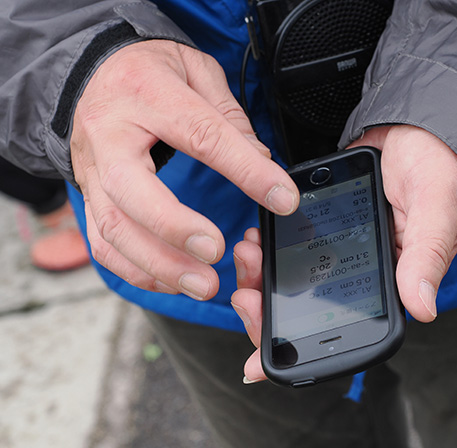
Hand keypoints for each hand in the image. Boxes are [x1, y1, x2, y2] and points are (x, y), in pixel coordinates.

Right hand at [71, 40, 297, 299]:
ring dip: (158, 265)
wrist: (89, 71)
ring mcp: (92, 171)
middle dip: (176, 230)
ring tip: (203, 285)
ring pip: (113, 228)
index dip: (245, 171)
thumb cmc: (148, 70)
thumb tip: (263, 164)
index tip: (282, 199)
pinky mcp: (88, 196)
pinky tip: (172, 282)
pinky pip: (102, 243)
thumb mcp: (195, 71)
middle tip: (217, 254)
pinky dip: (136, 270)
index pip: (201, 136)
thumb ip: (229, 117)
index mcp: (148, 94)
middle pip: (133, 191)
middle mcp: (110, 136)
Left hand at [232, 124, 456, 381]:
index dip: (304, 351)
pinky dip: (272, 249)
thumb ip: (427, 256)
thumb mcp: (436, 209)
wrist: (422, 120)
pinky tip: (257, 242)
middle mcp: (368, 271)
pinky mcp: (330, 224)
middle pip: (312, 311)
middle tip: (244, 295)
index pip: (347, 330)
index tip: (260, 362)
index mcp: (396, 281)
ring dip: (265, 278)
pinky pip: (295, 247)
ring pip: (297, 282)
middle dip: (270, 311)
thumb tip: (423, 308)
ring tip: (248, 257)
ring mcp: (346, 248)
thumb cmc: (441, 166)